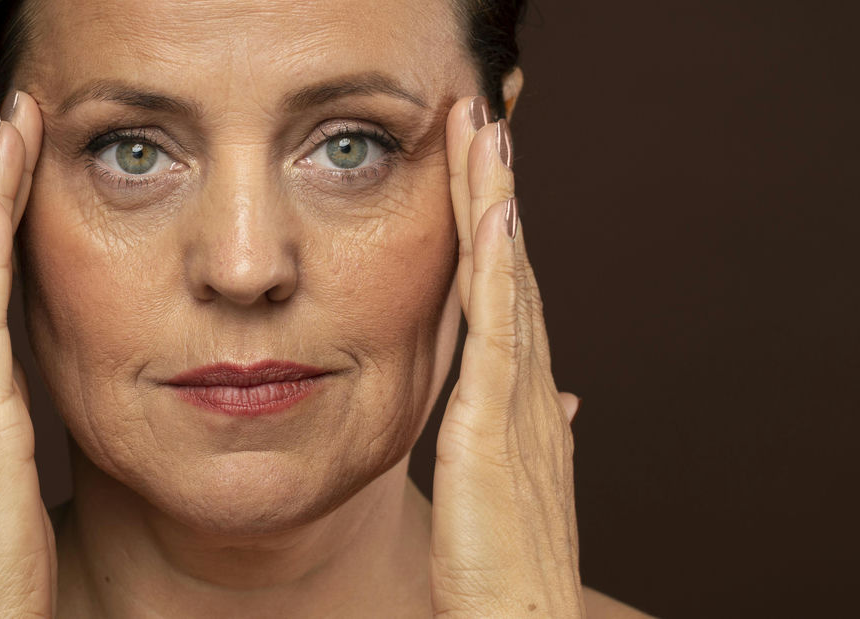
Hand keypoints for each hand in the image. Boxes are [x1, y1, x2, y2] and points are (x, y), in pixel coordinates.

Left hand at [430, 96, 584, 616]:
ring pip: (507, 284)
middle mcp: (528, 384)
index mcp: (524, 393)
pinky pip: (500, 335)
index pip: (507, 291)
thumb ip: (536, 426)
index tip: (479, 169)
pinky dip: (498, 274)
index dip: (495, 228)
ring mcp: (517, 400)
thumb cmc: (508, 558)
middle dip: (494, 193)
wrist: (519, 618)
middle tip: (482, 121)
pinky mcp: (495, 426)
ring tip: (487, 136)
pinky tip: (494, 222)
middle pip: (510, 269)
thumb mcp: (518, 476)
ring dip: (495, 207)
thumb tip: (566, 396)